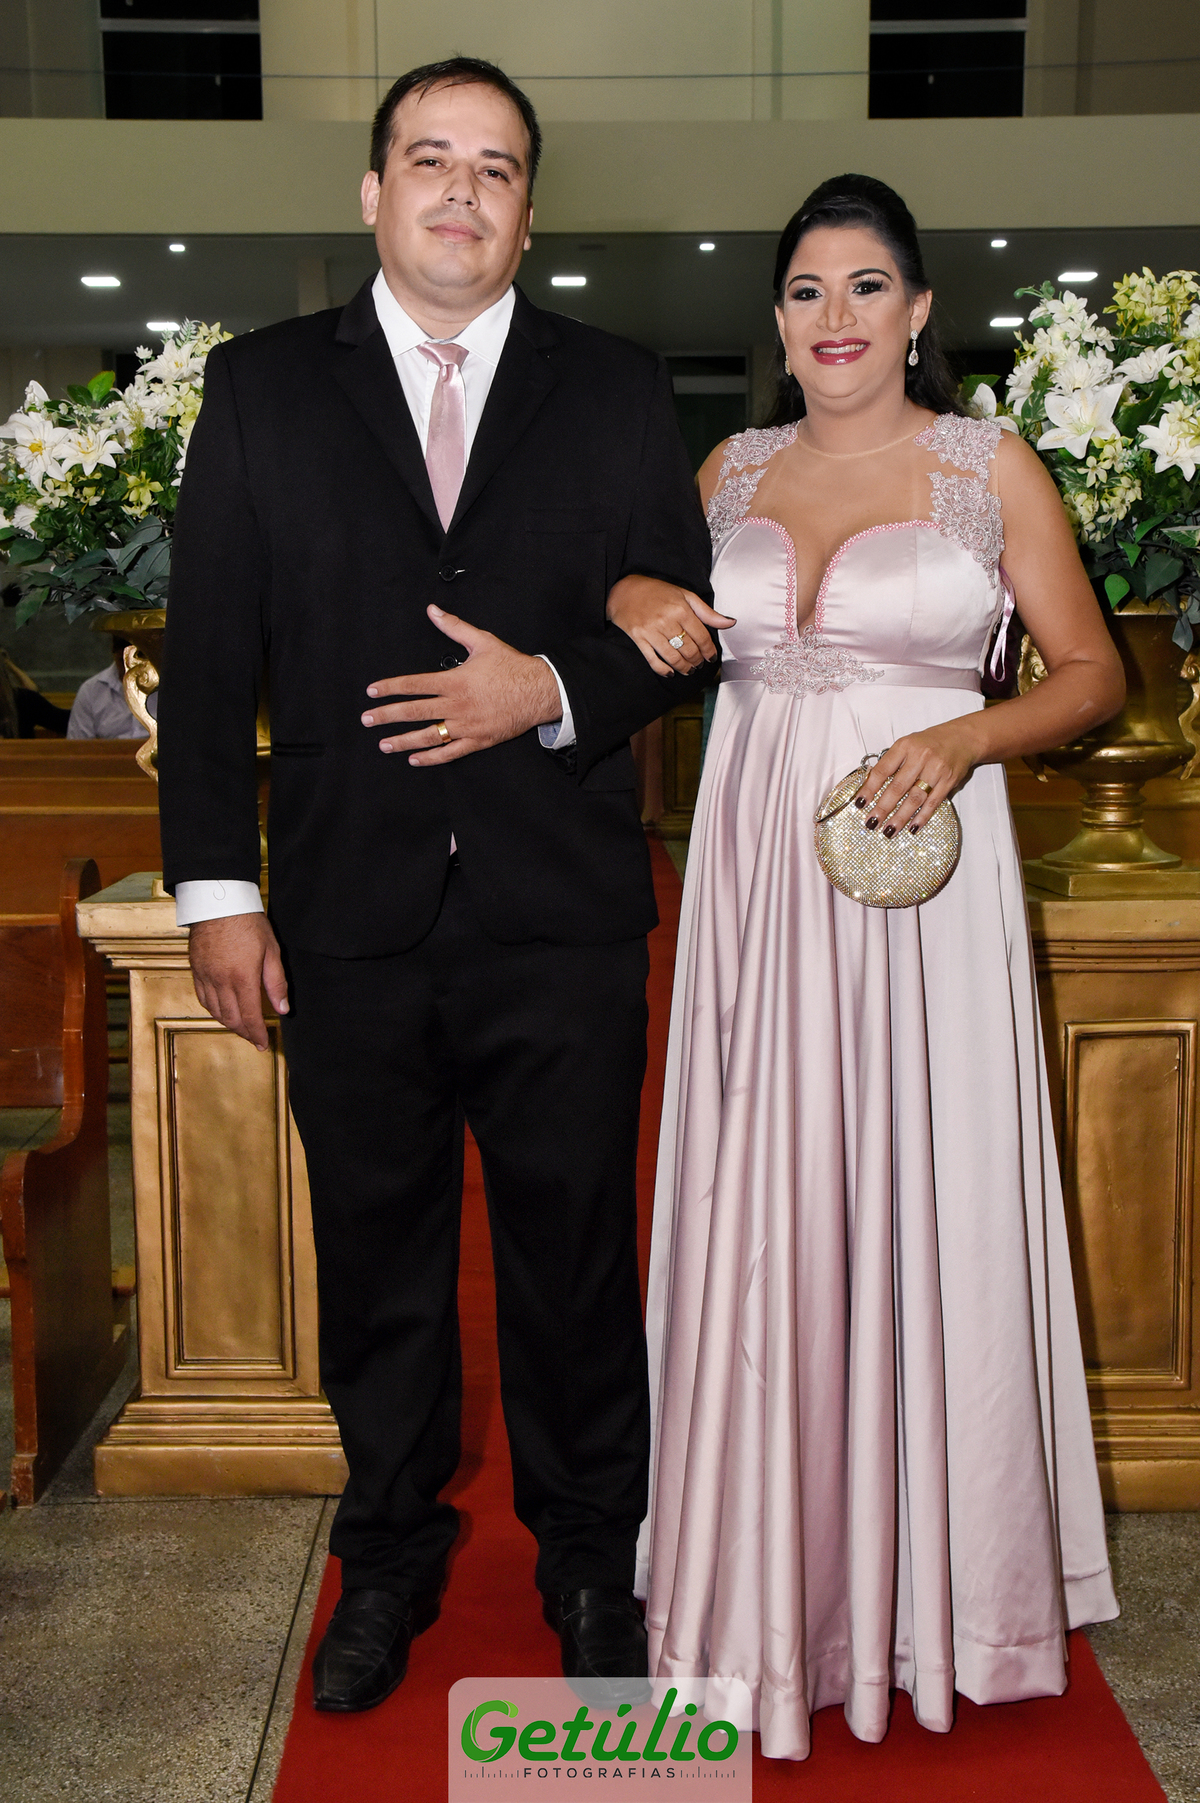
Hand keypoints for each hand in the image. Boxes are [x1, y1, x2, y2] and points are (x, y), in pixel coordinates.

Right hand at [189, 913, 287, 1051]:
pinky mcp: (196, 970)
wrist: (218, 902)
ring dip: (229, 1023)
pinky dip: (213, 1010)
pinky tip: (222, 1011)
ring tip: (241, 1027)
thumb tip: (282, 1009)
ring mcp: (206, 976)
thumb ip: (276, 982)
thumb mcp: (271, 950)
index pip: (250, 1017)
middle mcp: (221, 981)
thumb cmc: (248, 922)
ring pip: (215, 1012)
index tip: (263, 1043)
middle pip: (231, 1019)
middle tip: (254, 1038)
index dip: (257, 1034)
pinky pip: (203, 998)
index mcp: (243, 978)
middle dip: (244, 1033)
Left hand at [362, 605, 561, 764]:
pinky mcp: (478, 741)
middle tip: (367, 720)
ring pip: (429, 736)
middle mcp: (457, 706)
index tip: (372, 692)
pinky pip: (450, 753)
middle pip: (415, 712)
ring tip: (384, 744)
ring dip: (403, 741)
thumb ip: (454, 626)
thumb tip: (433, 609)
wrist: (540, 691)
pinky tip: (414, 759)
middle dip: (387, 716)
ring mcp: (467, 726)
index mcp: (455, 681)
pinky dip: (431, 758)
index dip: (390, 688)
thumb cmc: (512, 665)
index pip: (414, 685)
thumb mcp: (482, 641)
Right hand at [606, 574, 734, 675]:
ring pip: (673, 658)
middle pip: (689, 649)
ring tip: (688, 670)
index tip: (711, 657)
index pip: (701, 637)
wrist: (625, 590)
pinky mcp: (638, 638)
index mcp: (681, 609)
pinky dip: (663, 670)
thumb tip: (731, 623)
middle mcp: (667, 621)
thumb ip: (707, 612)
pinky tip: (670, 673)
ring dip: (684, 668)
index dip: (709, 651)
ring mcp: (651, 631)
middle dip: (697, 661)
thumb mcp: (685, 596)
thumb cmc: (658, 592)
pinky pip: (653, 660)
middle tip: (699, 664)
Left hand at [854, 718, 983, 835]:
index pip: (883, 770)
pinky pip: (933, 803)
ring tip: (888, 830)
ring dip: (900, 817)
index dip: (870, 788)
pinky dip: (922, 817)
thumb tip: (869, 783)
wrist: (963, 738)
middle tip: (871, 823)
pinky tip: (912, 828)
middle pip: (898, 787)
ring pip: (915, 798)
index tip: (860, 803)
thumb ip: (890, 762)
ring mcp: (936, 770)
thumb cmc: (930, 743)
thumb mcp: (907, 744)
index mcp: (905, 746)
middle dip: (883, 808)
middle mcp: (920, 757)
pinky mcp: (949, 781)